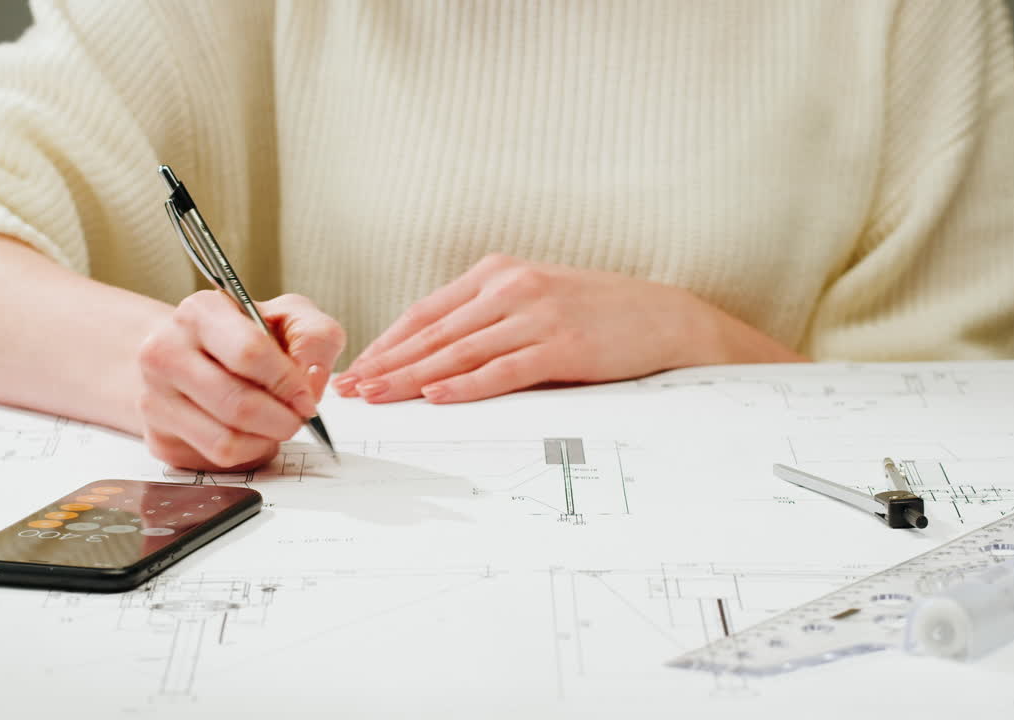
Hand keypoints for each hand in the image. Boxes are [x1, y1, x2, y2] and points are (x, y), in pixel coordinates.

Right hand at [137, 291, 345, 470]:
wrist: (192, 354)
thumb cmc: (245, 336)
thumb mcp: (289, 317)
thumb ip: (315, 338)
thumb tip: (311, 380)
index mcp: (200, 312)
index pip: (250, 353)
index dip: (288, 382)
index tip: (306, 396)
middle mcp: (166, 352)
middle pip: (238, 404)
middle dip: (283, 419)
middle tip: (298, 417)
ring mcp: (155, 397)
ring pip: (226, 441)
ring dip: (266, 440)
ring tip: (275, 423)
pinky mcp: (160, 437)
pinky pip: (216, 460)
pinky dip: (247, 452)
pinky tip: (250, 432)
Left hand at [334, 254, 801, 403]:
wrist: (664, 316)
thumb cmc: (594, 313)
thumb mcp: (533, 300)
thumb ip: (487, 318)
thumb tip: (432, 355)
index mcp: (498, 274)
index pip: (427, 312)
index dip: (387, 343)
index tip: (357, 368)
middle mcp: (511, 288)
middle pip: (434, 333)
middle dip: (387, 364)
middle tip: (350, 389)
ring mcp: (536, 315)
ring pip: (459, 352)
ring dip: (412, 378)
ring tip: (377, 397)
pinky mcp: (562, 346)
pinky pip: (503, 370)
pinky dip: (466, 384)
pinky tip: (436, 396)